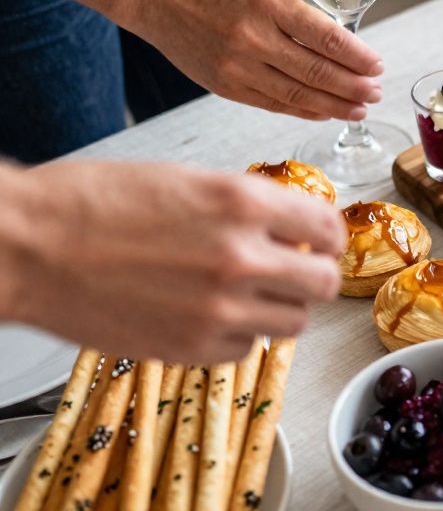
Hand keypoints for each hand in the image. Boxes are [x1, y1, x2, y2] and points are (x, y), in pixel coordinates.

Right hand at [3, 161, 344, 362]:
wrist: (27, 244)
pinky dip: (237, 334)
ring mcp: (219, 307)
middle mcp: (242, 256)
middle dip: (312, 274)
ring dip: (279, 308)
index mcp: (243, 202)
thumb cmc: (92, 202)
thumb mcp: (188, 179)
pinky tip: (209, 314)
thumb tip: (293, 225)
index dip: (327, 235)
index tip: (320, 241)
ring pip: (293, 322)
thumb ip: (249, 205)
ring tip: (248, 294)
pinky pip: (246, 348)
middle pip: (323, 282)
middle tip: (294, 270)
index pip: (328, 227)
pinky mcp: (191, 348)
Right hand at [134, 0, 383, 120]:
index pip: (327, 37)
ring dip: (337, 105)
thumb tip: (345, 50)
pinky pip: (275, 105)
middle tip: (377, 92)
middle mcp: (253, 36)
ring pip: (299, 95)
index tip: (378, 65)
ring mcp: (237, 65)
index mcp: (268, 2)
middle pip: (317, 72)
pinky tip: (327, 112)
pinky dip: (305, 111)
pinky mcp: (225, 86)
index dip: (358, 57)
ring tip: (361, 108)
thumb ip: (299, 18)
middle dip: (355, 87)